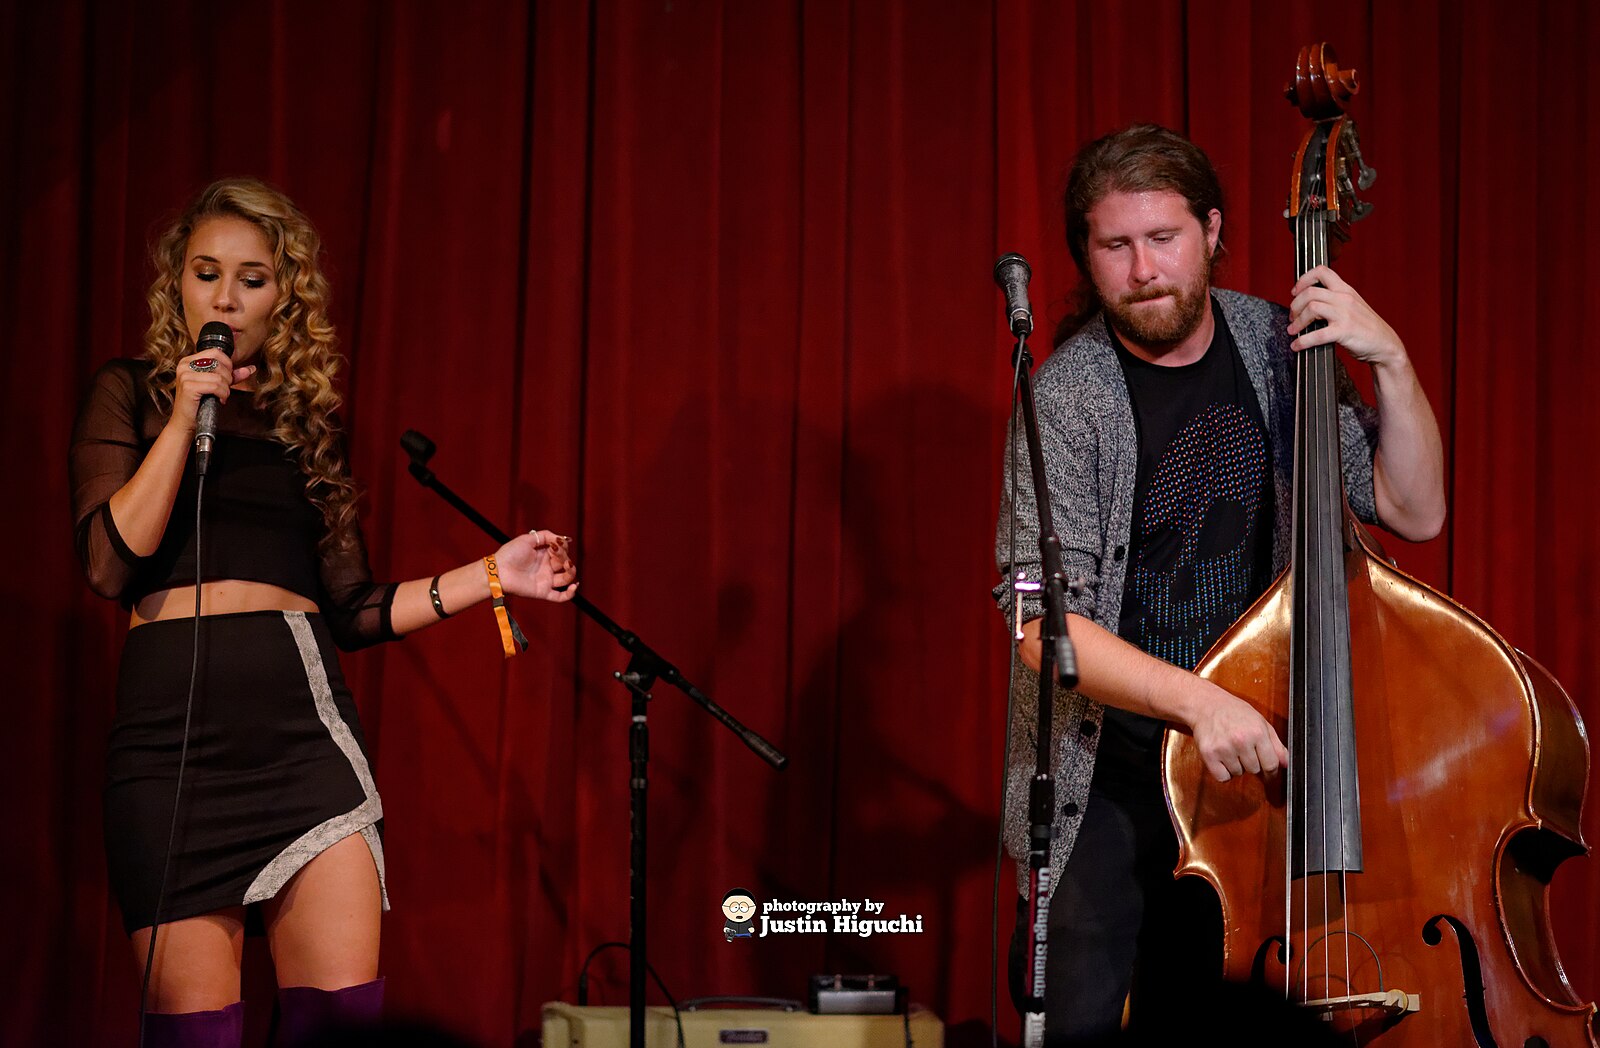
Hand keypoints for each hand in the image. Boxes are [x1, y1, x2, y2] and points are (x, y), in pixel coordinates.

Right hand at [166, 350, 257, 435]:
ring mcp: (185, 375)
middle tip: (224, 389)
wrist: (186, 421)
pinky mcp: (188, 387)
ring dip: (226, 389)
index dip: (227, 365)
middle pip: (218, 363)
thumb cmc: (200, 402)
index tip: (227, 378)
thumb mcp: (216, 384)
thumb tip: (251, 368)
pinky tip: (219, 400)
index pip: (216, 352)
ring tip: (221, 396)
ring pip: (219, 376)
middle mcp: (185, 365)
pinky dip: (223, 394)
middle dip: (228, 378)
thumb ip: (232, 374)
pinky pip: (216, 386)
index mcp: (189, 360)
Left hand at [494, 530, 577, 602]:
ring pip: (566, 579)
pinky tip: (574, 586)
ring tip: (568, 566)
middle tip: (555, 553)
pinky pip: (560, 597)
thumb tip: (564, 539)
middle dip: (564, 557)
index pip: (561, 551)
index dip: (562, 547)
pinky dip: (570, 593)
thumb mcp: (527, 539)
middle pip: (565, 563)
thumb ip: (546, 536)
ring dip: (571, 572)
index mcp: (544, 555)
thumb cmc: (510, 554)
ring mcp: (546, 580)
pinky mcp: (543, 592)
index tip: (555, 544)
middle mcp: (546, 567)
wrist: (499, 571)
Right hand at [1188, 685, 1288, 782]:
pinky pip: (1222, 777)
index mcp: (1257, 732)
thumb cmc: (1234, 712)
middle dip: (1251, 763)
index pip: (1271, 764)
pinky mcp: (1209, 754)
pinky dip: (1223, 772)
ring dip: (1236, 766)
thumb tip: (1286, 763)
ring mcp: (1224, 748)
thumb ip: (1276, 744)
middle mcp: (1241, 740)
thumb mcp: (1260, 722)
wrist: (1206, 704)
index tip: (1268, 772)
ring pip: (1238, 773)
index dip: (1271, 771)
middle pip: (1254, 770)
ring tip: (1231, 750)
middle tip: (1243, 749)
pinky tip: (1222, 758)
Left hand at [1288, 266, 1405, 368]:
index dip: (1303, 279)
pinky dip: (1302, 341)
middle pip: (1310, 292)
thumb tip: (1306, 304)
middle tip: (1293, 317)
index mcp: (1345, 290)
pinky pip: (1317, 334)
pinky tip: (1297, 346)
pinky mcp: (1344, 331)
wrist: (1384, 344)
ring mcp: (1345, 314)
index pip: (1322, 271)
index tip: (1295, 292)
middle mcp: (1344, 298)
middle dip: (1295, 305)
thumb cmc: (1365, 327)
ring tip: (1293, 331)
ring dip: (1297, 321)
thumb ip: (1333, 300)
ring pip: (1311, 308)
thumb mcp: (1351, 306)